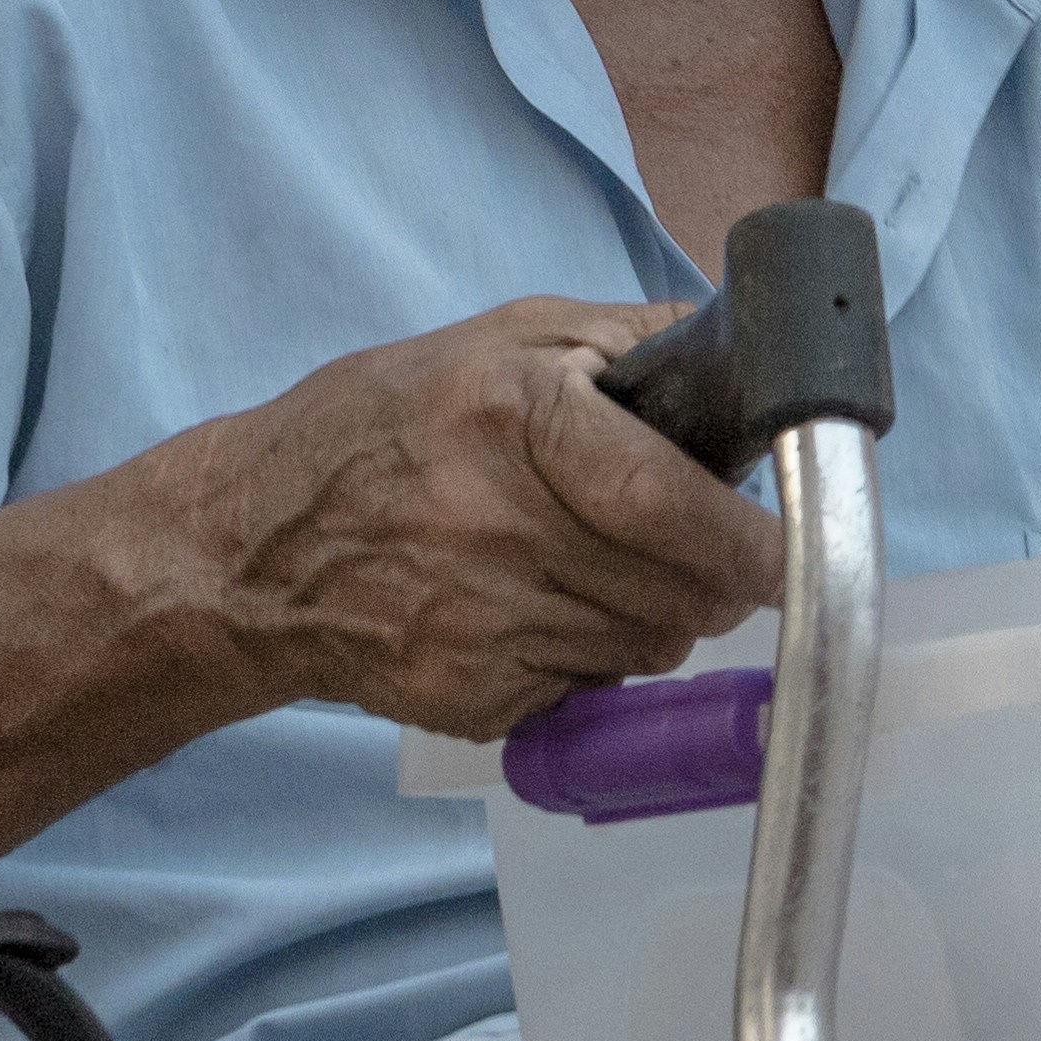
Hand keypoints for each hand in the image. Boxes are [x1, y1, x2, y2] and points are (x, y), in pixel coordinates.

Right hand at [159, 298, 790, 742]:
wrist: (247, 548)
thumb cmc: (379, 427)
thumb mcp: (495, 340)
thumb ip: (622, 339)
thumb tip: (740, 352)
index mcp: (513, 419)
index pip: (668, 502)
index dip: (750, 542)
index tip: (792, 554)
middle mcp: (496, 527)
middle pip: (679, 593)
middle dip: (713, 578)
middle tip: (695, 550)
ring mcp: (481, 625)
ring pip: (648, 648)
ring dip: (654, 617)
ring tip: (597, 569)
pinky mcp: (474, 700)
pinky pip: (590, 691)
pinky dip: (590, 658)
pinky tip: (536, 611)